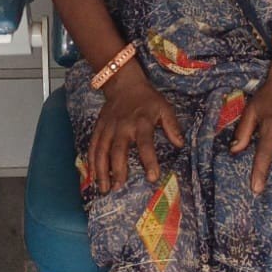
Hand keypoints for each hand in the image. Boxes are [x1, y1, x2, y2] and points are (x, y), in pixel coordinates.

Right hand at [89, 64, 184, 192]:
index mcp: (141, 122)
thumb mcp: (165, 108)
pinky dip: (91, 160)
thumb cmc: (148, 100)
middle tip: (118, 187)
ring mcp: (108, 127)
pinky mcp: (99, 127)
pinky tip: (92, 175)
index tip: (152, 178)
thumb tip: (180, 144)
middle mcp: (123, 126)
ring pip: (101, 150)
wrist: (125, 83)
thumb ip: (172, 126)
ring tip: (104, 188)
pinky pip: (93, 145)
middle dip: (117, 169)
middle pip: (118, 149)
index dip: (149, 161)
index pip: (145, 144)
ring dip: (101, 170)